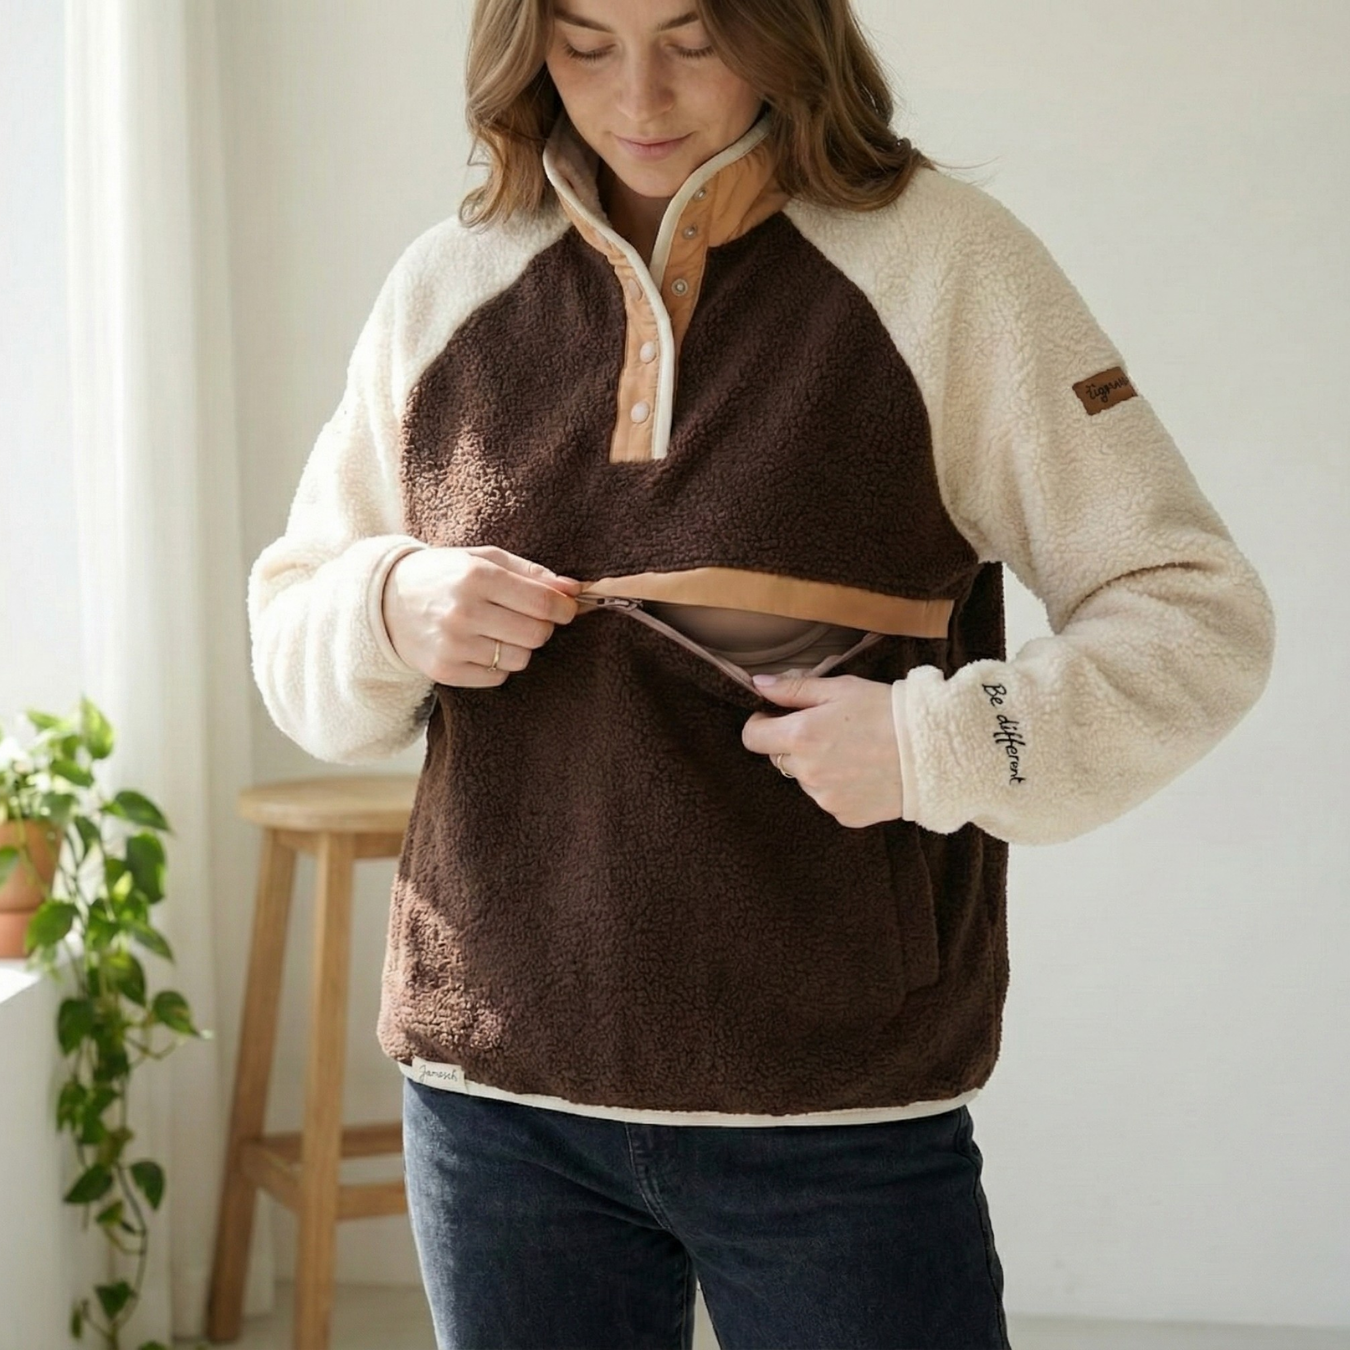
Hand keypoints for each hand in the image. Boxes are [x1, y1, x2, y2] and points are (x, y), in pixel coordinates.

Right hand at [381, 545, 581, 685]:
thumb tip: (574, 589)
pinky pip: (497, 678)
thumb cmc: (445, 575)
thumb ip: (532, 573)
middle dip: (542, 628)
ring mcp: (453, 645)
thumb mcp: (484, 560)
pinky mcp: (446, 671)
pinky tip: (480, 647)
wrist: (387, 601)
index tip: (566, 609)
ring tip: (499, 631)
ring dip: (519, 647)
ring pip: (520, 659)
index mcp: (476, 576)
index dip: (564, 608)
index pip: (542, 602)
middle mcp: (464, 611)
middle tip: (528, 619)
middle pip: (536, 634)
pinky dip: (498, 666)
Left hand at [742, 672, 902, 827]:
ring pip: (806, 779)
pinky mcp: (844, 815)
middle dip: (795, 744)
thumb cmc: (888, 711)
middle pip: (779, 757)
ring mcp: (825, 798)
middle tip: (830, 730)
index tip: (778, 717)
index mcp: (800, 736)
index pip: (752, 737)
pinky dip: (840, 786)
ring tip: (855, 751)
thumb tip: (758, 684)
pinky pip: (829, 798)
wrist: (935, 751)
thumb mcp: (841, 689)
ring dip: (819, 766)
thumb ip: (793, 688)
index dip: (762, 724)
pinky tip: (865, 772)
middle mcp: (807, 772)